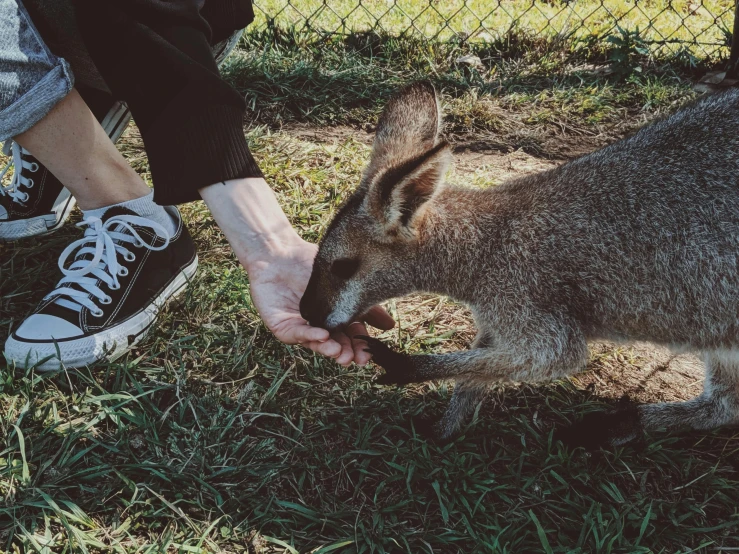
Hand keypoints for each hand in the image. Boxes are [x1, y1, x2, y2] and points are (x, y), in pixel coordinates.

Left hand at [200, 177, 393, 364]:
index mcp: (337, 317)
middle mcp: (320, 325)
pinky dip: (308, 336)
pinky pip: (296, 334)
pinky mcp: (282, 325)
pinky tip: (321, 335)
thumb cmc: (313, 264)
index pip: (351, 336)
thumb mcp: (347, 284)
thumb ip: (368, 307)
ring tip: (338, 351)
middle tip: (354, 359)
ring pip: (316, 343)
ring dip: (328, 348)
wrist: (281, 251)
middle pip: (335, 344)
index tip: (368, 356)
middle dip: (345, 353)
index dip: (359, 348)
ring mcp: (301, 327)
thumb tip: (390, 326)